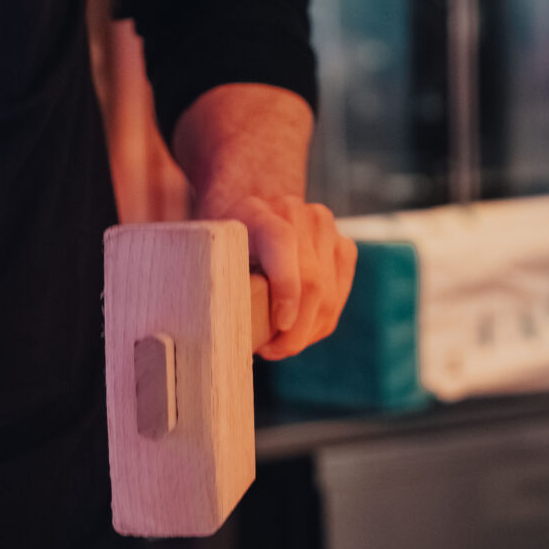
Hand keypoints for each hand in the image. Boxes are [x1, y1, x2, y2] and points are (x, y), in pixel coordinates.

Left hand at [172, 82, 356, 360]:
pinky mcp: (343, 245)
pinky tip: (301, 332)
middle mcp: (300, 214)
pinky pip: (339, 294)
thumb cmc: (223, 235)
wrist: (252, 197)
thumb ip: (213, 276)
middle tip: (272, 352)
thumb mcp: (209, 247)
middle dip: (296, 330)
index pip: (282, 244)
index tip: (277, 329)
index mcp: (259, 211)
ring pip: (330, 294)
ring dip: (309, 331)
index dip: (286, 291)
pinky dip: (322, 321)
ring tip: (282, 345)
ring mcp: (327, 228)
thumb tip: (206, 334)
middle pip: (313, 281)